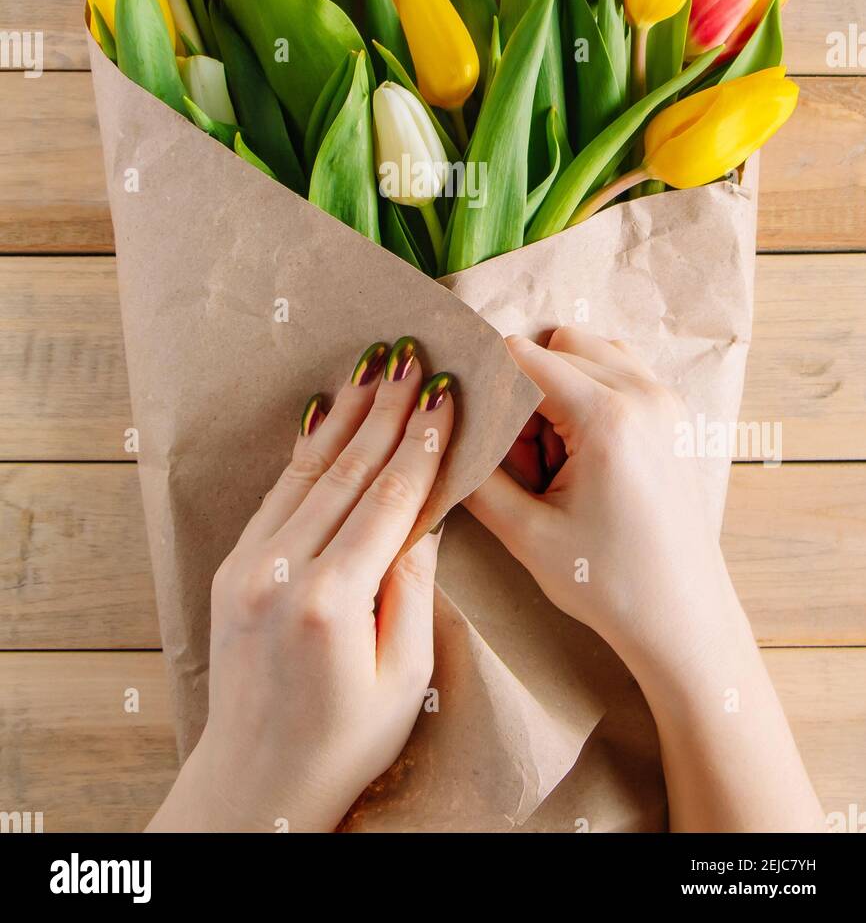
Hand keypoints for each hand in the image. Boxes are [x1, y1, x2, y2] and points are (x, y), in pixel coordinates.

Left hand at [149, 337, 453, 833]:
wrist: (256, 781)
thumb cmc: (344, 742)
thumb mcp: (404, 677)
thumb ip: (413, 589)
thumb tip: (425, 517)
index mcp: (331, 601)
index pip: (388, 500)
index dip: (421, 443)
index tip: (443, 394)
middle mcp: (281, 571)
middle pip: (347, 471)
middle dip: (385, 410)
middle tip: (412, 356)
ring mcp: (249, 564)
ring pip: (307, 471)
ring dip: (345, 415)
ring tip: (373, 366)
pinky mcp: (232, 566)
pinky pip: (277, 493)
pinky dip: (305, 450)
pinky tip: (324, 414)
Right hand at [465, 328, 823, 831]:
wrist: (684, 621)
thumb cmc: (610, 584)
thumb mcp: (525, 534)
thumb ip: (476, 472)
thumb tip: (440, 430)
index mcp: (607, 417)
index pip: (523, 355)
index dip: (486, 378)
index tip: (464, 414)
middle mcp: (643, 393)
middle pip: (554, 348)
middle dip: (524, 391)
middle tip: (522, 460)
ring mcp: (665, 400)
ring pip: (587, 351)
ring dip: (558, 384)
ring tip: (553, 453)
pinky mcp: (673, 415)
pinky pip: (618, 370)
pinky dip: (588, 391)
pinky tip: (579, 449)